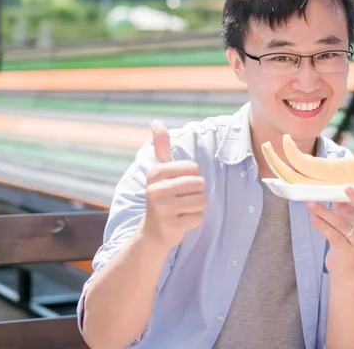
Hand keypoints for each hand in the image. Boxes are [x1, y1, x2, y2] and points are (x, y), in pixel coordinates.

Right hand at [141, 120, 206, 249]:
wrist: (152, 232)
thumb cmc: (161, 196)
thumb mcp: (159, 171)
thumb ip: (161, 147)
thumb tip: (156, 122)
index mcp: (155, 173)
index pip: (194, 168)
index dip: (192, 177)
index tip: (177, 185)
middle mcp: (156, 190)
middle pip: (200, 184)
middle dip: (196, 193)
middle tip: (180, 200)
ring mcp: (163, 209)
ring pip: (202, 201)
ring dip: (196, 207)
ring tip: (181, 210)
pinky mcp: (171, 226)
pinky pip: (199, 218)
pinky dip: (194, 221)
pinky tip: (180, 221)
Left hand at [306, 186, 353, 274]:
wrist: (344, 266)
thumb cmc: (346, 236)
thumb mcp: (347, 217)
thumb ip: (343, 203)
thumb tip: (332, 187)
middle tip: (346, 187)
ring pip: (343, 225)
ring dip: (325, 212)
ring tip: (311, 204)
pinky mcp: (347, 251)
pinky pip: (333, 236)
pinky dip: (322, 226)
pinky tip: (313, 218)